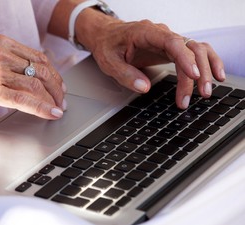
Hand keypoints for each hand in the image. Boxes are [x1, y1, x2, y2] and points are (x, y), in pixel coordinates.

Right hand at [0, 35, 65, 118]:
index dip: (52, 73)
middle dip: (56, 87)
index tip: (58, 84)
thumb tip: (19, 71)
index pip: (37, 57)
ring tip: (58, 109)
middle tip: (62, 99)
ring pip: (36, 85)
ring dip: (52, 99)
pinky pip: (24, 100)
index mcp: (1, 43)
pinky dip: (42, 108)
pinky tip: (51, 114)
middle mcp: (2, 54)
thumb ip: (2, 59)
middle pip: (41, 71)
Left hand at [78, 18, 225, 108]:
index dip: (185, 58)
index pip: (172, 42)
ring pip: (196, 50)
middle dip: (198, 72)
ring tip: (205, 92)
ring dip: (205, 69)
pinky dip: (207, 63)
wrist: (106, 35)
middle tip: (198, 94)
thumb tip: (144, 88)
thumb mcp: (109, 62)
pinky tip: (215, 76)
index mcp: (146, 33)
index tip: (193, 75)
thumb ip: (125, 74)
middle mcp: (162, 34)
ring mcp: (169, 41)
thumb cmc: (108, 45)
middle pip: (189, 48)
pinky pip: (195, 52)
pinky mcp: (172, 48)